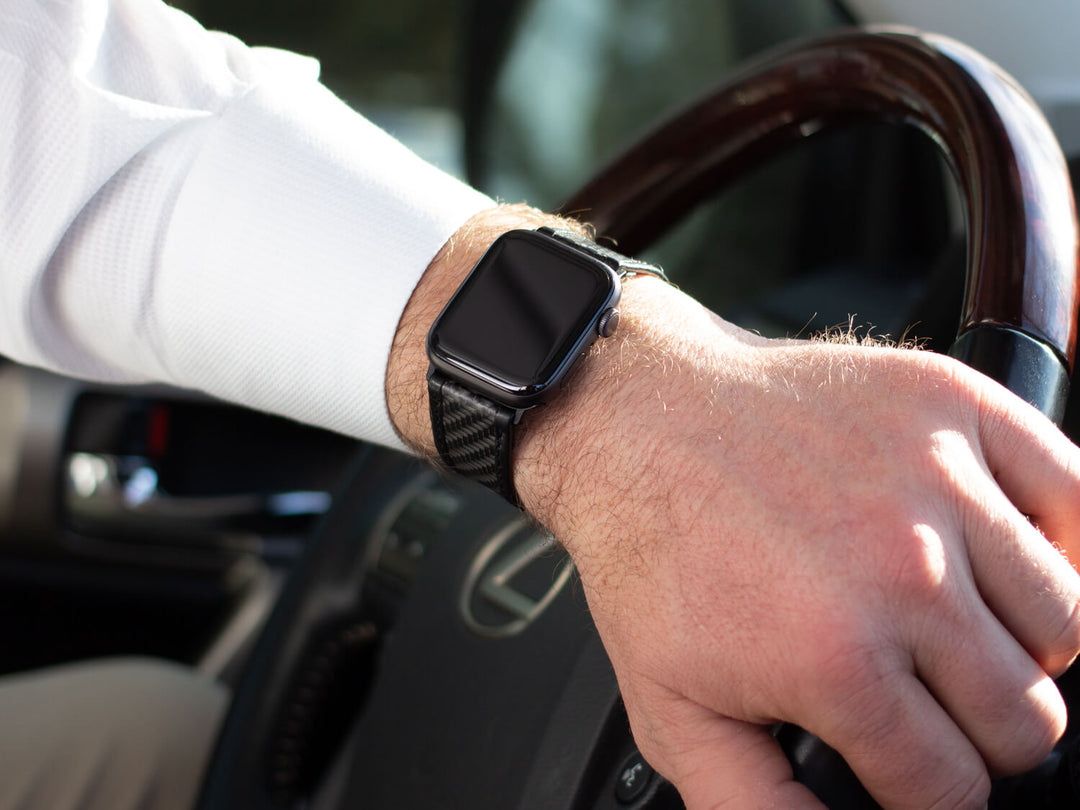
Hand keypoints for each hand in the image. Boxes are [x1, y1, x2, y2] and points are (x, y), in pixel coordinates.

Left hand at [386, 206, 1079, 809]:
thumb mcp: (670, 705)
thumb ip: (751, 805)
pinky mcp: (955, 408)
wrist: (640, 421)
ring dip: (1017, 644)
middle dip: (976, 729)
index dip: (926, 788)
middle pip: (1025, 717)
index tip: (903, 760)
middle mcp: (903, 572)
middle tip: (921, 693)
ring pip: (1065, 623)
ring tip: (951, 625)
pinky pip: (1074, 497)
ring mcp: (937, 481)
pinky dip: (1056, 541)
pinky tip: (997, 557)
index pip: (953, 785)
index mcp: (834, 658)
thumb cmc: (651, 545)